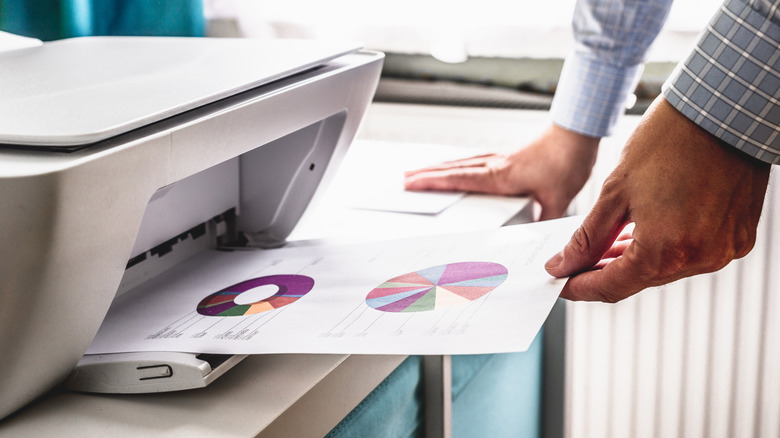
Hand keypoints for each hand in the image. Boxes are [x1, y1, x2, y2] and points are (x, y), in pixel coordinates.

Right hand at [403, 124, 599, 219]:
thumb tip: (539, 245)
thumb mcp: (558, 198)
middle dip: (426, 174)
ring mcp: (499, 159)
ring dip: (438, 168)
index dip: (433, 182)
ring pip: (461, 163)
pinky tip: (454, 167)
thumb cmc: (567, 160)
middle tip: (403, 179)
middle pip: (452, 169)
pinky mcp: (507, 156)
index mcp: (500, 176)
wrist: (576, 131)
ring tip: (418, 172)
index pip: (459, 179)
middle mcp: (495, 165)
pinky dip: (457, 164)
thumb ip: (544, 221)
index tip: (411, 184)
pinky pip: (473, 161)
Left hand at [545, 98, 770, 301]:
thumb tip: (563, 264)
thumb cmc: (669, 142)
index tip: (559, 281)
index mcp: (666, 251)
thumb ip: (587, 237)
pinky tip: (640, 232)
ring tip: (604, 245)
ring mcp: (723, 249)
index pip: (611, 287)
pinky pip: (691, 253)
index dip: (579, 286)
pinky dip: (664, 247)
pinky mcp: (737, 236)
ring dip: (632, 260)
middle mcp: (699, 259)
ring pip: (665, 268)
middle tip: (576, 261)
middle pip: (638, 280)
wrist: (723, 110)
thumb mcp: (615, 192)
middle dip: (603, 272)